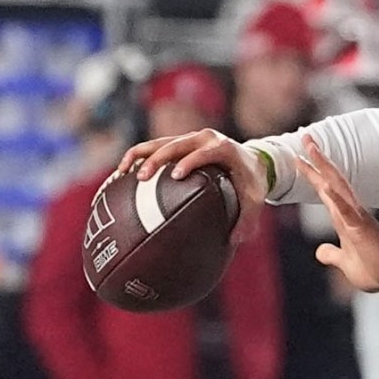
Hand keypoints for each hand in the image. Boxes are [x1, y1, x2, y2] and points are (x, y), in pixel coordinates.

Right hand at [118, 130, 266, 244]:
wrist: (252, 161)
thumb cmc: (252, 183)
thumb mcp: (255, 201)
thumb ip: (247, 220)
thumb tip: (234, 240)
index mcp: (222, 148)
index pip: (203, 153)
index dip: (190, 162)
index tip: (176, 176)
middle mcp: (204, 138)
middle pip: (174, 144)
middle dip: (156, 159)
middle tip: (142, 178)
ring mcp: (189, 138)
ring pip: (158, 142)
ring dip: (139, 155)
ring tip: (123, 173)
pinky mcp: (179, 142)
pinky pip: (154, 146)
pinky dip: (138, 156)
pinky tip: (123, 172)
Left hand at [295, 143, 378, 294]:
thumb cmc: (373, 270)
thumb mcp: (345, 262)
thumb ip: (332, 254)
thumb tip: (321, 252)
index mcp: (345, 219)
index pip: (326, 191)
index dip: (314, 173)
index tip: (300, 156)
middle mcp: (350, 213)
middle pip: (331, 181)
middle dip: (317, 160)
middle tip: (306, 137)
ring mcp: (357, 218)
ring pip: (338, 188)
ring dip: (324, 168)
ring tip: (312, 150)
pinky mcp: (362, 229)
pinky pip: (346, 211)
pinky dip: (335, 198)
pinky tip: (325, 185)